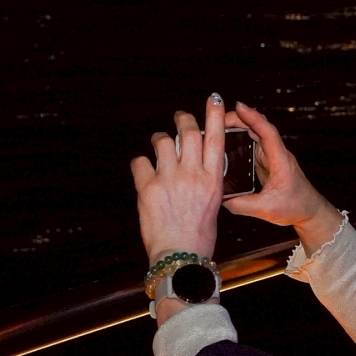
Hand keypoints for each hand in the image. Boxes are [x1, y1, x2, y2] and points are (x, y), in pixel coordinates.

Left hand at [130, 94, 226, 264]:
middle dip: (182, 119)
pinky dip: (141, 164)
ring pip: (162, 142)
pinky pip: (140, 162)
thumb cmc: (198, 234)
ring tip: (159, 147)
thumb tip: (196, 161)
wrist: (180, 256)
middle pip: (187, 132)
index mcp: (212, 179)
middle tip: (179, 117)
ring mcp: (169, 180)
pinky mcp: (148, 188)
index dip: (214, 115)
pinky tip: (144, 172)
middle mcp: (192, 175)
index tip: (214, 99)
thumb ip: (206, 178)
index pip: (215, 138)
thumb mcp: (213, 202)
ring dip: (160, 140)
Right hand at [221, 102, 343, 253]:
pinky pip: (252, 145)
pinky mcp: (267, 162)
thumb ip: (242, 204)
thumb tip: (219, 198)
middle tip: (218, 117)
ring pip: (255, 134)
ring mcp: (272, 157)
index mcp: (281, 161)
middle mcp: (277, 154)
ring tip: (218, 125)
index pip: (268, 132)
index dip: (253, 117)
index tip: (239, 106)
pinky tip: (225, 140)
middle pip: (259, 128)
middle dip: (240, 118)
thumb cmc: (296, 207)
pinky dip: (239, 139)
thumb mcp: (266, 209)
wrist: (310, 211)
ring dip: (238, 127)